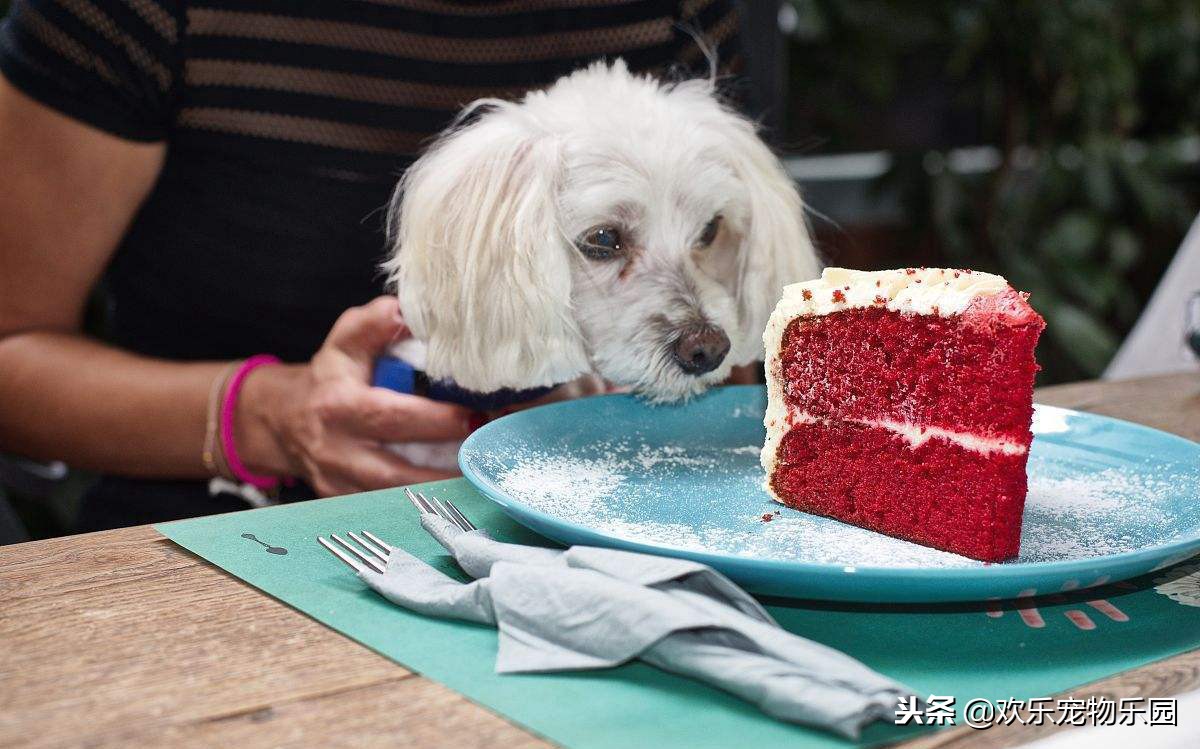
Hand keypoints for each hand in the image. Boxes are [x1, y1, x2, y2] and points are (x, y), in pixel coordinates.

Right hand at [237, 297, 475, 495]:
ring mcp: (340, 484)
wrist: (284, 421)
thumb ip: (374, 324)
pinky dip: (423, 503)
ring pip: (396, 499)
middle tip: (489, 451)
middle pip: (397, 469)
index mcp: (339, 405)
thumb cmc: (330, 377)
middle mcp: (337, 450)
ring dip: (440, 491)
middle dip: (447, 464)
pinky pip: (389, 509)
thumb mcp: (346, 341)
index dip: (437, 419)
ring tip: (481, 475)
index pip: (392, 416)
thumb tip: (404, 311)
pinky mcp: (346, 504)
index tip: (477, 414)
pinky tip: (456, 492)